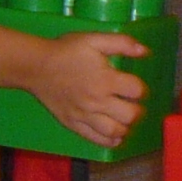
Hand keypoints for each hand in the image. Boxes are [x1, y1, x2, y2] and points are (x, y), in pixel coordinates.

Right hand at [25, 32, 147, 150]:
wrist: (36, 66)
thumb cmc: (66, 51)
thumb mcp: (94, 39)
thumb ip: (122, 43)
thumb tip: (145, 51)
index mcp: (105, 80)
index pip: (136, 91)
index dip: (140, 88)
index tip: (135, 86)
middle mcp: (97, 101)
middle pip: (130, 115)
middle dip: (136, 110)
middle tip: (132, 104)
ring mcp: (85, 115)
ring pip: (115, 131)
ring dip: (125, 127)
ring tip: (124, 119)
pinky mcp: (73, 124)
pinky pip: (96, 139)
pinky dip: (110, 141)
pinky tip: (115, 136)